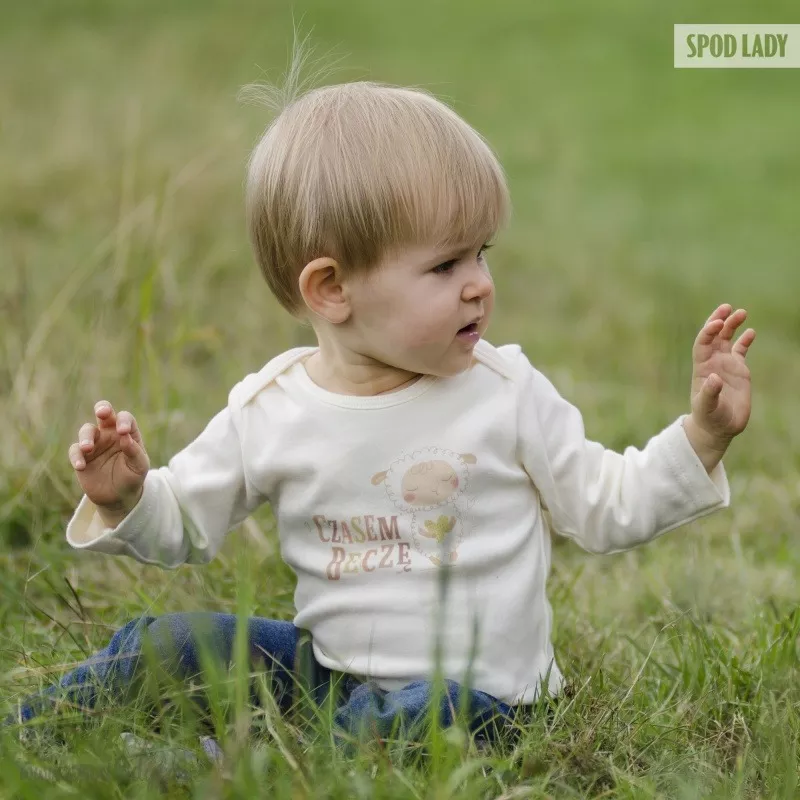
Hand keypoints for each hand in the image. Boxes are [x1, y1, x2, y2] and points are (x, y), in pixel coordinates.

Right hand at [68, 401, 149, 523]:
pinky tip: (81, 466)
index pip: (125, 418)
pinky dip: (76, 456)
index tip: (123, 432)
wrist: (118, 497)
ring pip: (86, 430)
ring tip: (88, 448)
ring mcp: (94, 443)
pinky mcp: (81, 456)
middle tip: (102, 413)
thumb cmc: (132, 477)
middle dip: (102, 409)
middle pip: (104, 413)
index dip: (123, 421)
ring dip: (86, 437)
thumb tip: (125, 437)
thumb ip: (134, 452)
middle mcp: (110, 434)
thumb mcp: (139, 466)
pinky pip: (75, 451)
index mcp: (127, 433)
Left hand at [689, 304, 755, 445]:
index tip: (716, 323)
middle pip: (713, 336)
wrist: (718, 427)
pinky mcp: (738, 370)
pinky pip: (740, 350)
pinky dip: (744, 340)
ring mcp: (725, 365)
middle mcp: (712, 362)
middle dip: (718, 321)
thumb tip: (714, 378)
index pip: (703, 343)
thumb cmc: (709, 418)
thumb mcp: (707, 407)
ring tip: (741, 312)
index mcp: (702, 368)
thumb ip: (709, 393)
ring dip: (732, 325)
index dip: (708, 332)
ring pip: (727, 339)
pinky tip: (751, 331)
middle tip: (726, 307)